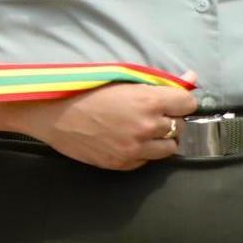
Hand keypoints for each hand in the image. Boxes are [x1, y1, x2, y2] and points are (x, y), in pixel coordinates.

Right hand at [20, 83, 198, 170]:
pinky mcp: (122, 164)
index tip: (172, 102)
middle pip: (181, 127)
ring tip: (142, 131)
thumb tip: (191, 79)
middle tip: (151, 115)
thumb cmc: (85, 92)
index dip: (181, 102)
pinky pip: (146, 161)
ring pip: (169, 148)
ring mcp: (135, 149)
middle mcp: (147, 127)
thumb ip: (159, 82)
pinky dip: (142, 152)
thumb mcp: (122, 79)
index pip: (189, 104)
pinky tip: (126, 141)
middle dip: (170, 120)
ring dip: (161, 139)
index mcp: (149, 101)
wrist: (52, 115)